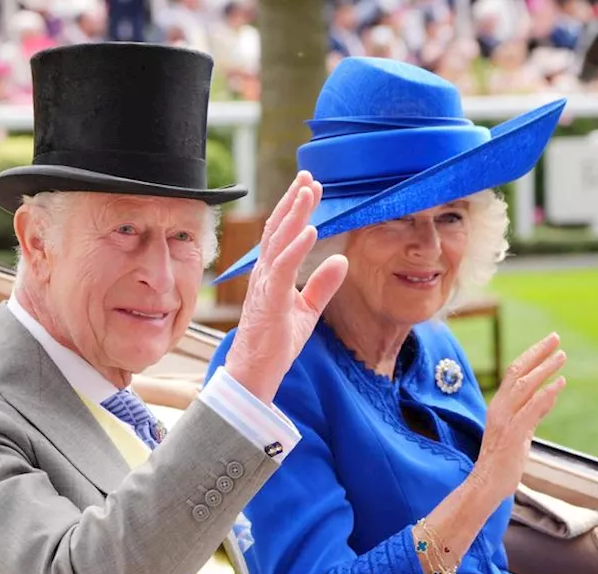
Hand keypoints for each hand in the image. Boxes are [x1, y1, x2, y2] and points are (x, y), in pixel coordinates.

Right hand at [223, 172, 348, 403]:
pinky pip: (282, 268)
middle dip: (294, 200)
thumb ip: (322, 285)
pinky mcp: (269, 300)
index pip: (282, 233)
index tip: (310, 186)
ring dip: (294, 214)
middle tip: (308, 176)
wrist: (256, 373)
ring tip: (309, 191)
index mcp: (271, 274)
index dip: (296, 208)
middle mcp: (264, 274)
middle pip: (278, 228)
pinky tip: (310, 230)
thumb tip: (341, 260)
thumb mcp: (307, 311)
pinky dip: (296, 247)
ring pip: (278, 241)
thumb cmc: (276, 343)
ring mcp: (264, 285)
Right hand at [470, 332, 566, 499]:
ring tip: (562, 357)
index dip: (532, 355)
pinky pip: (531, 408)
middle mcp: (500, 408)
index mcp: (499, 406)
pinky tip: (560, 384)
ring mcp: (505, 420)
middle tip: (556, 338)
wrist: (486, 485)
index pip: (515, 373)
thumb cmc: (503, 461)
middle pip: (518, 371)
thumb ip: (534, 412)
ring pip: (524, 386)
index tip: (549, 344)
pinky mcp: (513, 434)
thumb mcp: (521, 432)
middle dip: (538, 353)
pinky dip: (546, 394)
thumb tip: (550, 394)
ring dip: (544, 369)